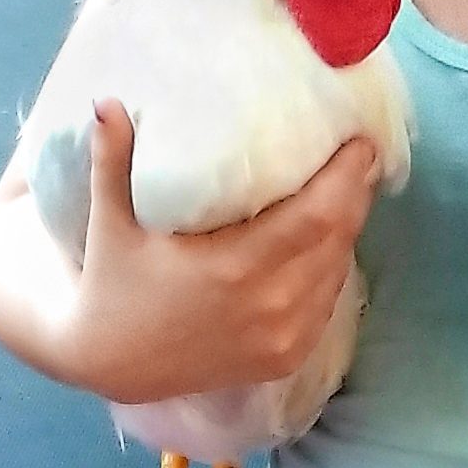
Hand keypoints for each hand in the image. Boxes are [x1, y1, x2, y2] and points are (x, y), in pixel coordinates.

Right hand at [63, 100, 381, 404]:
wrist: (110, 366)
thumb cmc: (113, 285)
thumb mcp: (111, 222)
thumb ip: (112, 161)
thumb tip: (107, 101)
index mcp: (235, 268)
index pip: (318, 216)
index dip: (347, 177)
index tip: (359, 140)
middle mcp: (269, 305)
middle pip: (339, 238)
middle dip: (356, 193)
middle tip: (359, 153)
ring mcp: (282, 338)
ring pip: (337, 270)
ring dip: (348, 228)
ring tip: (351, 186)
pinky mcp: (285, 358)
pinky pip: (326, 302)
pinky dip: (333, 266)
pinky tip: (331, 239)